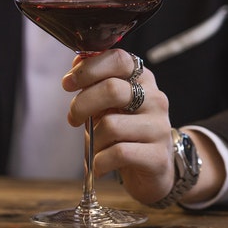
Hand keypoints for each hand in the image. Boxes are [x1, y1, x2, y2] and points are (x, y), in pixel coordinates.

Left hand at [62, 49, 173, 204]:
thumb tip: (78, 57)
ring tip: (95, 149)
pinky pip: (118, 153)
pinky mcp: (158, 156)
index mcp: (142, 79)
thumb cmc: (126, 132)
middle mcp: (155, 99)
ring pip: (111, 126)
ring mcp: (159, 127)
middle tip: (74, 118)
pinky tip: (100, 165)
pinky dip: (100, 162)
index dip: (88, 69)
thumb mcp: (109, 104)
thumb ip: (95, 82)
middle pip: (111, 89)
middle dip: (82, 105)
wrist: (154, 169)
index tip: (68, 84)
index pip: (118, 59)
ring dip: (93, 141)